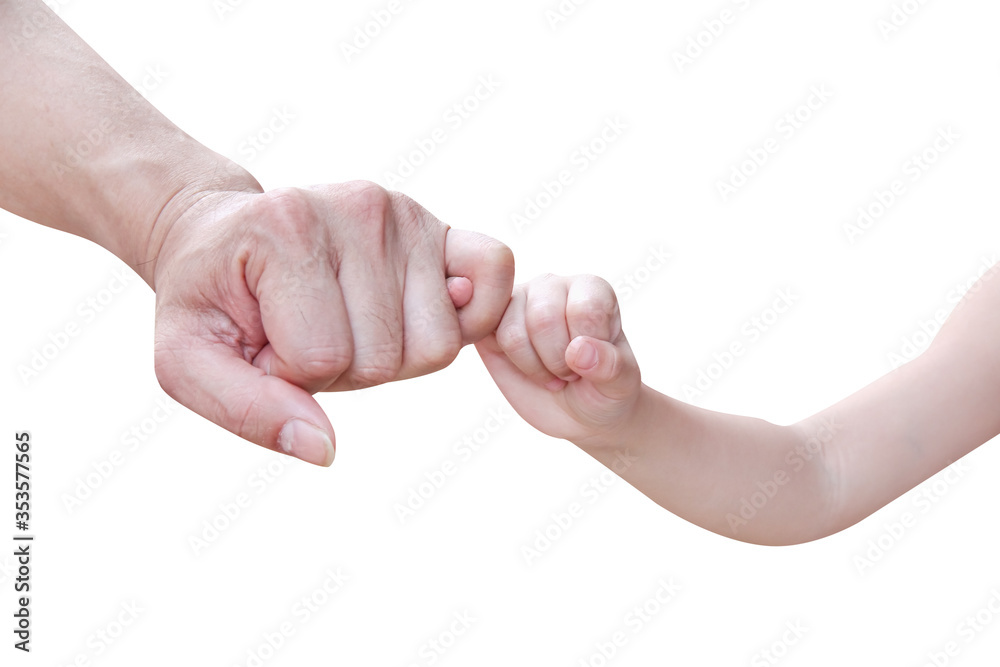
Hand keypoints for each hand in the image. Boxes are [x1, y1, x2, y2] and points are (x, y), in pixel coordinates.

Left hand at [150, 180, 513, 465]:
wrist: (223, 238)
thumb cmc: (209, 302)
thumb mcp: (187, 360)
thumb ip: (247, 410)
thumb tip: (325, 450)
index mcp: (285, 231)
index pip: (321, 358)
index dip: (292, 376)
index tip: (264, 341)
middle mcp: (356, 208)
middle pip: (388, 357)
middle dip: (345, 370)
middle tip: (306, 332)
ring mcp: (404, 212)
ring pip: (439, 344)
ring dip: (392, 355)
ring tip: (344, 320)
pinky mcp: (439, 224)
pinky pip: (494, 273)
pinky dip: (472, 316)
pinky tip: (420, 314)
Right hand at [475, 274, 641, 447]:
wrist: (578, 413)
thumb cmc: (603, 391)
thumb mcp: (621, 385)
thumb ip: (611, 366)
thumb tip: (579, 350)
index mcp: (591, 289)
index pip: (584, 309)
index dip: (588, 349)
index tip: (595, 363)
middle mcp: (552, 286)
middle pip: (543, 318)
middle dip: (557, 360)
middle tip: (569, 373)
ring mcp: (518, 301)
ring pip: (513, 331)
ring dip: (535, 366)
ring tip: (551, 372)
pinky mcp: (491, 322)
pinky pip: (488, 336)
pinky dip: (513, 363)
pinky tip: (527, 368)